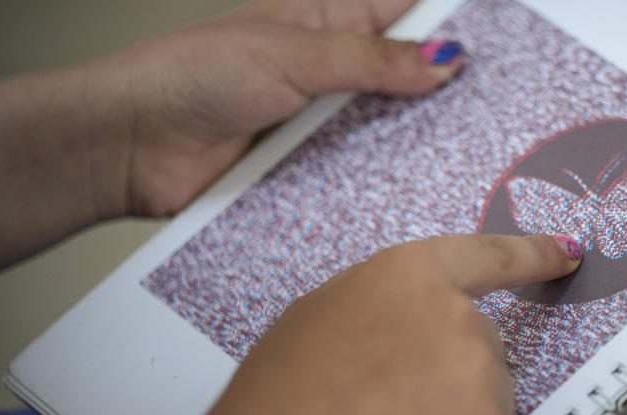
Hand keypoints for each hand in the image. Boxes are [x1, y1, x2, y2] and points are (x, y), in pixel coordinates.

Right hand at [48, 234, 580, 414]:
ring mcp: (483, 375)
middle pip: (481, 343)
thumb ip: (385, 304)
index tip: (569, 251)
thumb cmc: (282, 389)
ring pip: (484, 396)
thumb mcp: (324, 312)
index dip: (534, 253)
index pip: (491, 256)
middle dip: (449, 371)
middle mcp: (462, 316)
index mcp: (414, 273)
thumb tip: (412, 325)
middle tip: (386, 402)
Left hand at [118, 0, 462, 215]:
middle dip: (440, 90)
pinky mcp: (309, 169)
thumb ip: (369, 59)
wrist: (135, 148)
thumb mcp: (291, 54)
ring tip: (464, 151)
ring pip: (385, 128)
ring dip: (413, 140)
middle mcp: (327, 71)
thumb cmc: (191, 78)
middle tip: (489, 106)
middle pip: (402, 76)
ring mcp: (319, 122)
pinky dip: (381, 178)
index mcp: (323, 20)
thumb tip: (441, 58)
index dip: (446, 24)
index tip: (491, 42)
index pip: (401, 11)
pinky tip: (412, 186)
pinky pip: (358, 172)